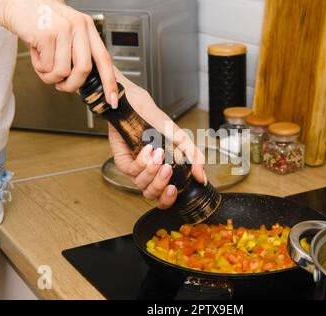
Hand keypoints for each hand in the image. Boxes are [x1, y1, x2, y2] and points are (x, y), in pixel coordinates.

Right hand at [0, 0, 117, 106]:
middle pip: (85, 69)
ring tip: (43, 63)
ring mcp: (63, 29)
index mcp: (87, 27)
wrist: (12, 1)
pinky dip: (39, 68)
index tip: (112, 100)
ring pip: (63, 71)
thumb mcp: (66, 31)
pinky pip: (47, 67)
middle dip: (72, 85)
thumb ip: (78, 51)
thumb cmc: (39, 20)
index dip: (109, 82)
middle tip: (62, 86)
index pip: (104, 59)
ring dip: (50, 76)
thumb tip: (85, 80)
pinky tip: (35, 54)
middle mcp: (79, 25)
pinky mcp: (46, 34)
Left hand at [109, 69, 205, 208]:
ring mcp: (135, 169)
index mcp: (163, 172)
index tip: (174, 189)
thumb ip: (194, 157)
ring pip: (141, 184)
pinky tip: (147, 149)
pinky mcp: (123, 161)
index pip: (165, 197)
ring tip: (159, 153)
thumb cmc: (156, 121)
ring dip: (151, 170)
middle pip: (152, 194)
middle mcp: (149, 174)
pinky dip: (141, 160)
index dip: (168, 199)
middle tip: (168, 168)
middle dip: (160, 183)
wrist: (136, 105)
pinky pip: (131, 170)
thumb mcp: (181, 139)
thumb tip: (202, 177)